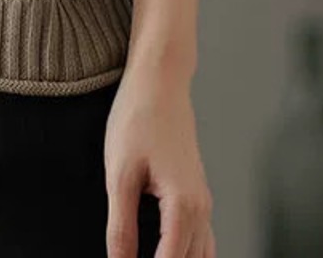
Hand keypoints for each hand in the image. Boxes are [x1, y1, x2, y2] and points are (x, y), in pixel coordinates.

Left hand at [104, 60, 214, 257]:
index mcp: (183, 206)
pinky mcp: (196, 193)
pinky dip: (188, 254)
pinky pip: (201, 239)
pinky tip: (167, 252)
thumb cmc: (138, 118)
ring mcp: (202, 201)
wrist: (160, 81)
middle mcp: (200, 208)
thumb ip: (121, 225)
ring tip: (148, 257)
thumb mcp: (119, 173)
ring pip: (201, 255)